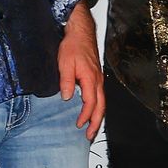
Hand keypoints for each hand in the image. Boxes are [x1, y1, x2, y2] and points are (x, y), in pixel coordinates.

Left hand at [58, 5, 103, 139]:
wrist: (81, 31)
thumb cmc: (73, 45)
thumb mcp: (65, 63)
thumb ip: (66, 81)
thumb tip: (67, 97)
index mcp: (90, 79)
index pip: (90, 103)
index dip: (85, 116)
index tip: (79, 125)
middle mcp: (97, 81)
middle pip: (101, 107)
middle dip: (96, 123)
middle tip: (90, 136)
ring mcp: (98, 79)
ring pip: (102, 102)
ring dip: (98, 117)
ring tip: (92, 128)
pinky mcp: (96, 77)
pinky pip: (100, 96)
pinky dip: (97, 107)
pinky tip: (92, 111)